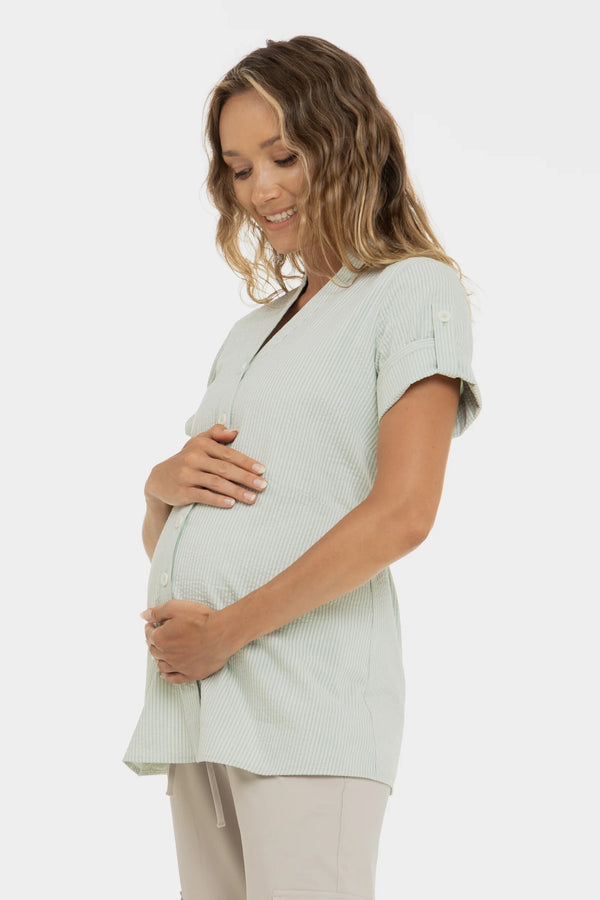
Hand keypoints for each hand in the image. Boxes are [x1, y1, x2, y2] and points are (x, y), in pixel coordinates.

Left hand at [142, 599, 236, 683]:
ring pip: (162, 665)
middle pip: (154, 650)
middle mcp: (166, 655)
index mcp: (160, 639)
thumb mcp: (176, 607)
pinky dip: (167, 676)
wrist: (222, 633)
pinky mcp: (191, 674)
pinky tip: (165, 674)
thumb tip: (143, 615)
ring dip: (159, 658)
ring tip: (162, 652)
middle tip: (158, 636)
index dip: (150, 628)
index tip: (153, 625)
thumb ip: (157, 612)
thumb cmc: (201, 618)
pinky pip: (174, 678)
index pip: (149, 634)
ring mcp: (179, 667)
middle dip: (154, 642)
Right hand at [144, 423, 267, 509]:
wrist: (159, 480)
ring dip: (237, 491)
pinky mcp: (181, 491)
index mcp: (200, 444)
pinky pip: (203, 496)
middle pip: (225, 469)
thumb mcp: (197, 443)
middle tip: (263, 485)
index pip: (228, 454)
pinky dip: (218, 500)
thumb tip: (235, 431)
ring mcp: (187, 475)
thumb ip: (215, 434)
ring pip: (216, 483)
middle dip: (246, 478)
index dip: (247, 462)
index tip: (262, 470)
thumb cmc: (186, 461)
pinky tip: (231, 504)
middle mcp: (193, 458)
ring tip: (253, 498)